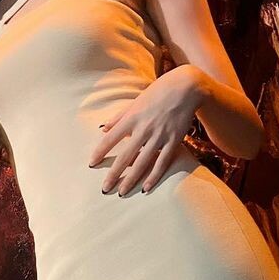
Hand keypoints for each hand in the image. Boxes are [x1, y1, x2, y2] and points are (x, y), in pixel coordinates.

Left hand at [88, 65, 205, 194]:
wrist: (186, 87)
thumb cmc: (159, 92)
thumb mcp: (136, 101)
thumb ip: (119, 117)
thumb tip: (103, 128)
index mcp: (132, 117)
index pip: (111, 138)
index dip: (100, 151)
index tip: (92, 163)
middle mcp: (144, 128)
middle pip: (126, 156)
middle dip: (114, 173)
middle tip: (105, 188)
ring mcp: (159, 136)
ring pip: (143, 162)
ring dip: (131, 179)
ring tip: (122, 192)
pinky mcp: (174, 140)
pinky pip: (162, 162)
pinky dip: (154, 176)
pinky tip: (145, 188)